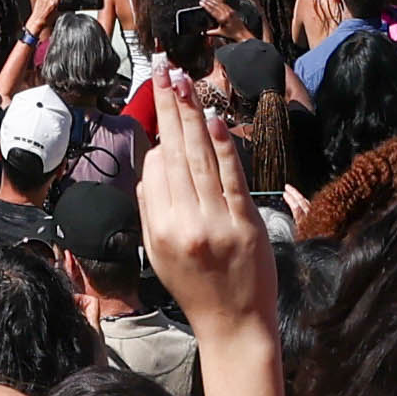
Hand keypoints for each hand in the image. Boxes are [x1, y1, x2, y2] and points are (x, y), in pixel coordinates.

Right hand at [136, 87, 278, 341]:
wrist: (234, 325)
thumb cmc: (195, 289)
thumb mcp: (158, 254)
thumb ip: (151, 209)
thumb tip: (154, 163)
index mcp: (158, 232)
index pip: (155, 171)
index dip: (159, 137)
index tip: (160, 100)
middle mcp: (184, 224)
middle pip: (175, 154)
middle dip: (168, 107)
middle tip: (163, 70)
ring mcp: (216, 223)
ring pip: (200, 159)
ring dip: (191, 115)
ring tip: (183, 81)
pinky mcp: (245, 223)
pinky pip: (231, 177)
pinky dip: (223, 146)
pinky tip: (214, 119)